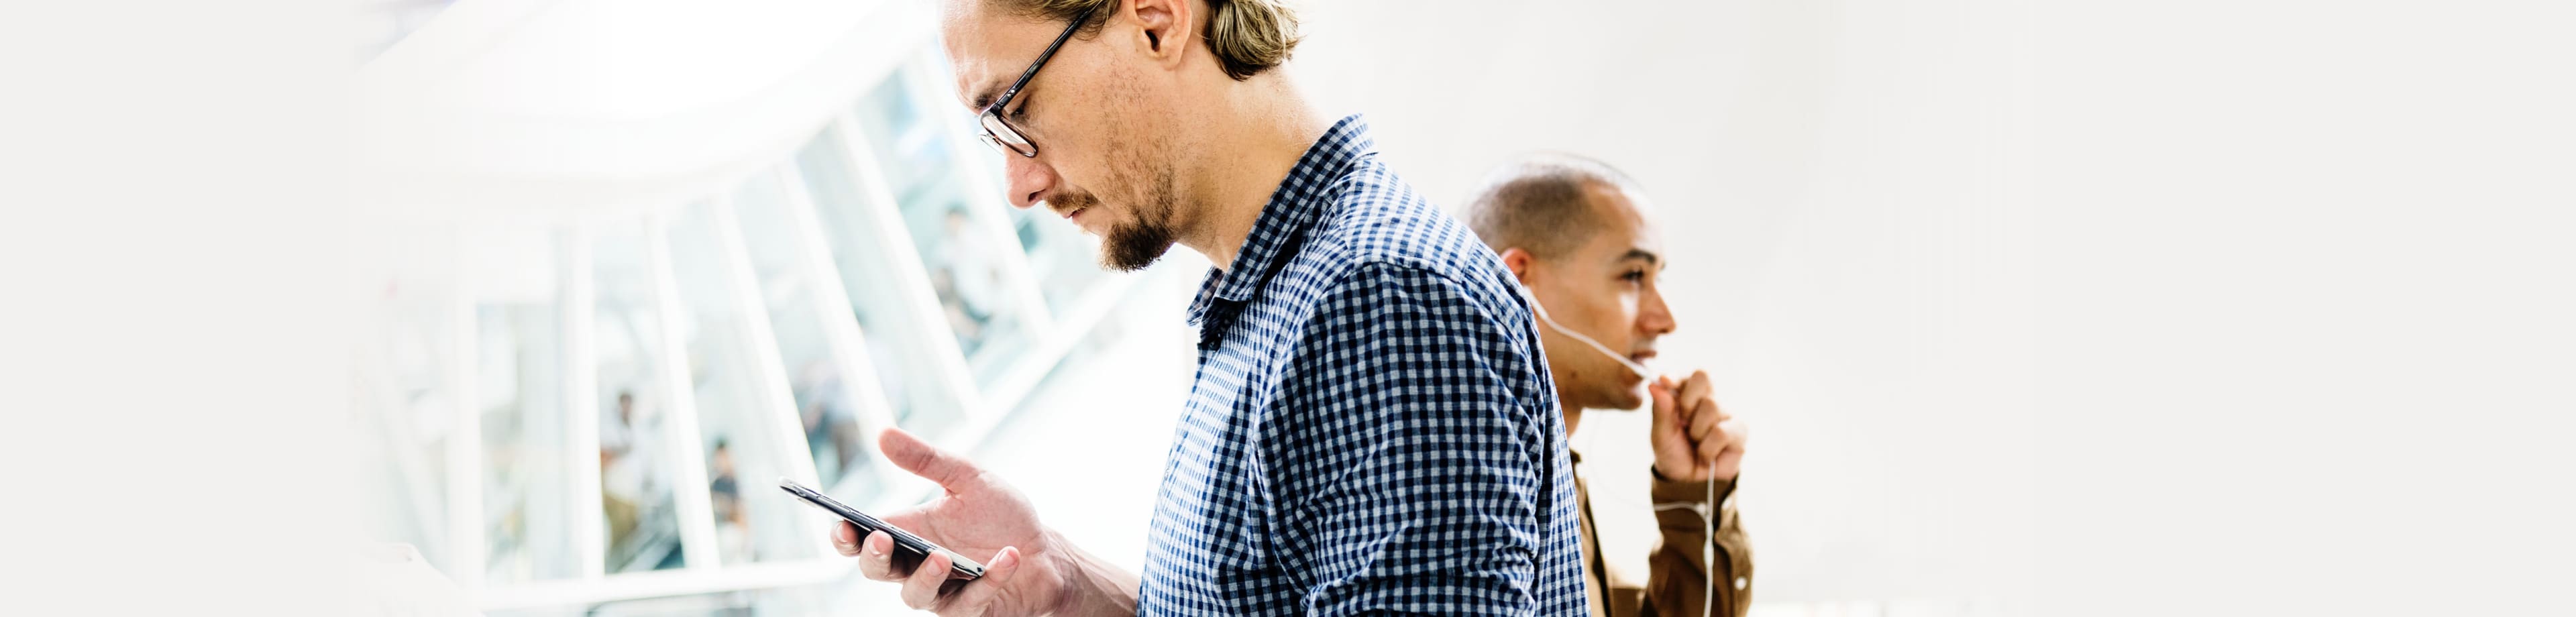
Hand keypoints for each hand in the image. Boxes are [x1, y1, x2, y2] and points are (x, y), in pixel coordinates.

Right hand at [832, 428, 1062, 616]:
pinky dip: (990, 579)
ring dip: (926, 576)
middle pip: (877, 569)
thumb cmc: (1001, 516)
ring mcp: (942, 592)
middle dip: (873, 557)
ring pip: (915, 595)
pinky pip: (971, 602)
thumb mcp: (968, 478)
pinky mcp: (971, 610)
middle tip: (881, 539)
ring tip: (943, 556)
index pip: (862, 539)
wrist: (1045, 550)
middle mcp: (917, 565)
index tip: (841, 524)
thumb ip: (927, 460)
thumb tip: (883, 434)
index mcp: (909, 532)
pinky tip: (1008, 556)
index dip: (845, 536)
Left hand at [1648, 370, 1747, 481]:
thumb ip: (1660, 410)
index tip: (1664, 381)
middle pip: (1702, 378)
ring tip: (1695, 444)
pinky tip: (1706, 456)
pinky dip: (1707, 449)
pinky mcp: (1739, 430)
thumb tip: (1655, 385)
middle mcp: (1709, 399)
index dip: (1677, 375)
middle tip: (1683, 424)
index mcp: (1688, 394)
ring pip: (1711, 407)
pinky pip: (1721, 432)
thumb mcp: (1660, 433)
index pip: (1688, 374)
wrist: (1686, 480)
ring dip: (1696, 432)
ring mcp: (1726, 413)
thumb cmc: (1673, 452)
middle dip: (1686, 403)